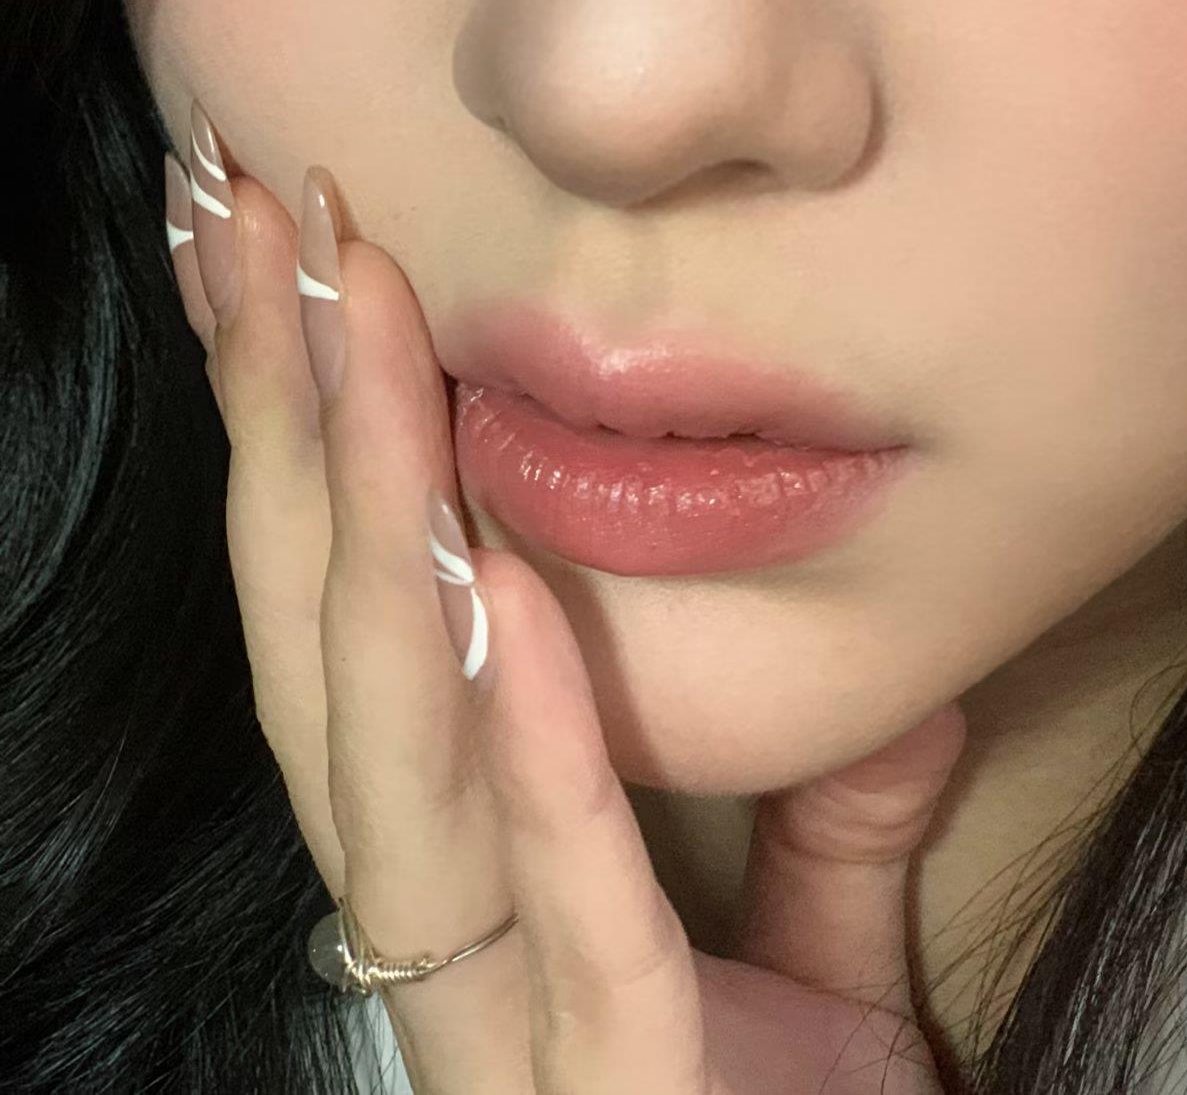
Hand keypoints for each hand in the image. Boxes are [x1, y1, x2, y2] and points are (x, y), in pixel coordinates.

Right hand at [165, 105, 967, 1093]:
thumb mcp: (820, 968)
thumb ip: (829, 826)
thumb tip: (902, 672)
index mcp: (475, 882)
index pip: (358, 626)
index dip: (306, 438)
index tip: (281, 249)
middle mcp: (441, 941)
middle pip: (328, 646)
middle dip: (284, 416)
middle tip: (252, 205)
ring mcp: (497, 1023)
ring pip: (388, 745)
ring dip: (368, 517)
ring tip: (346, 314)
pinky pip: (552, 899)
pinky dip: (522, 737)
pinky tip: (497, 590)